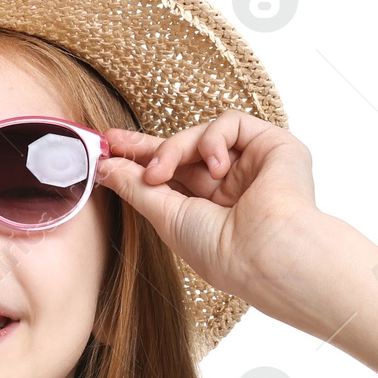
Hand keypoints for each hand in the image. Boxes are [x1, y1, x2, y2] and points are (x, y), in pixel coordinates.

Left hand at [94, 110, 324, 320]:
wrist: (263, 254)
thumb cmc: (220, 251)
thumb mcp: (165, 218)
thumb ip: (136, 188)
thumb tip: (106, 169)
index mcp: (210, 209)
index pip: (173, 176)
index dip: (141, 161)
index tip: (109, 152)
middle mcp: (232, 186)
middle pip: (184, 151)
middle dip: (148, 146)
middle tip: (116, 142)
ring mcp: (251, 165)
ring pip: (201, 136)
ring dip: (174, 149)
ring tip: (162, 174)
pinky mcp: (271, 146)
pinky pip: (230, 124)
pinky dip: (213, 140)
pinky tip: (217, 167)